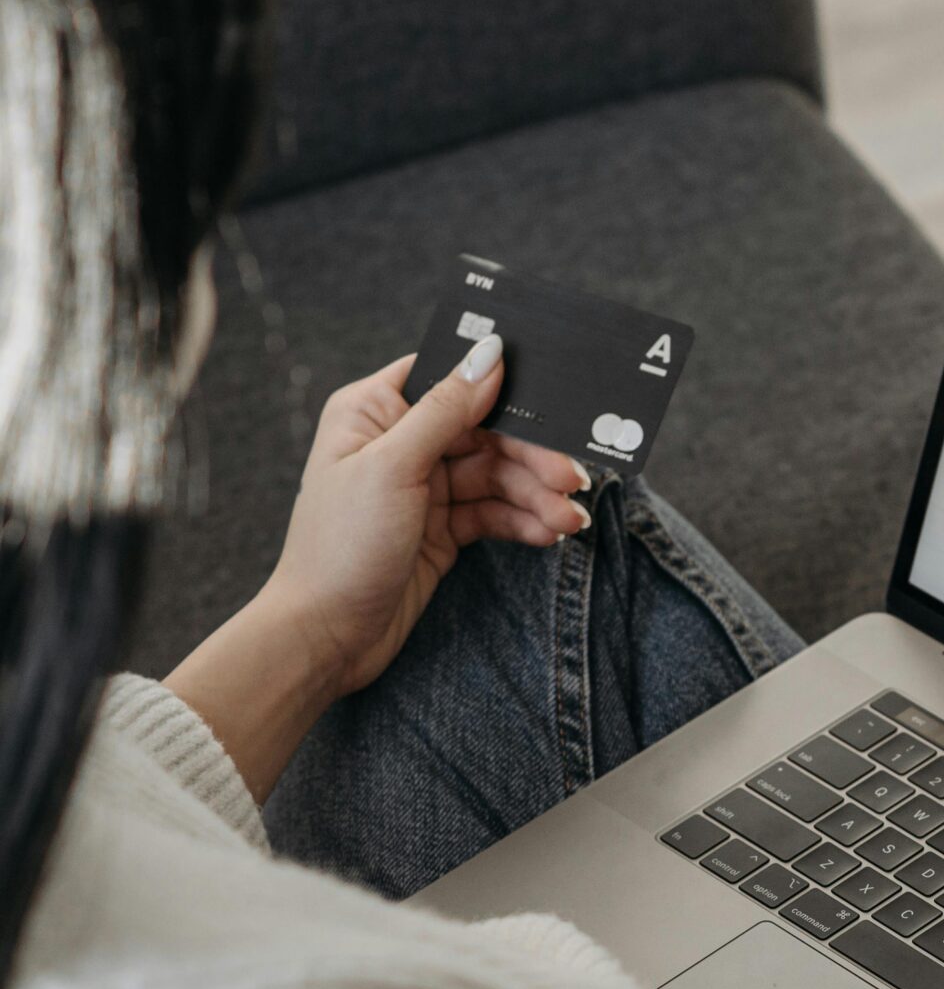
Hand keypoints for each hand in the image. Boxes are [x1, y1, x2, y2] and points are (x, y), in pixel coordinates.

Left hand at [260, 340, 589, 696]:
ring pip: (497, 476)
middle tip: (572, 481)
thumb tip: (489, 354)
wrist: (326, 634)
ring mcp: (424, 487)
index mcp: (375, 411)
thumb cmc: (340, 545)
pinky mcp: (443, 528)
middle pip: (485, 431)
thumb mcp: (393, 468)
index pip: (448, 378)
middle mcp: (401, 442)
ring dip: (536, 496)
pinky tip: (548, 534)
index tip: (550, 398)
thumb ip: (445, 411)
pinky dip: (523, 521)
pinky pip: (494, 513)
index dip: (498, 383)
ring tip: (569, 522)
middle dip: (532, 457)